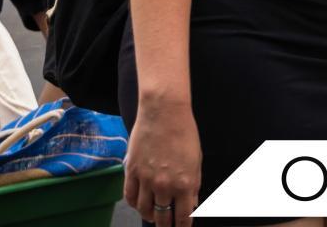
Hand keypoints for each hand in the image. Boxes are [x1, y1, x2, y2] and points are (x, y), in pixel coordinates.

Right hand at [124, 103, 201, 225]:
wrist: (164, 111)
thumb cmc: (184, 132)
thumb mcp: (196, 160)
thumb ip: (193, 184)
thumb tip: (190, 203)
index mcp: (185, 184)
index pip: (182, 217)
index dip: (182, 226)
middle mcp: (165, 186)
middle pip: (163, 218)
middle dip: (166, 226)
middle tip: (167, 226)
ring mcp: (146, 179)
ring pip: (145, 211)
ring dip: (150, 217)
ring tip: (154, 217)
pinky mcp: (131, 171)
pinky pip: (130, 197)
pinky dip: (134, 205)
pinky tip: (139, 204)